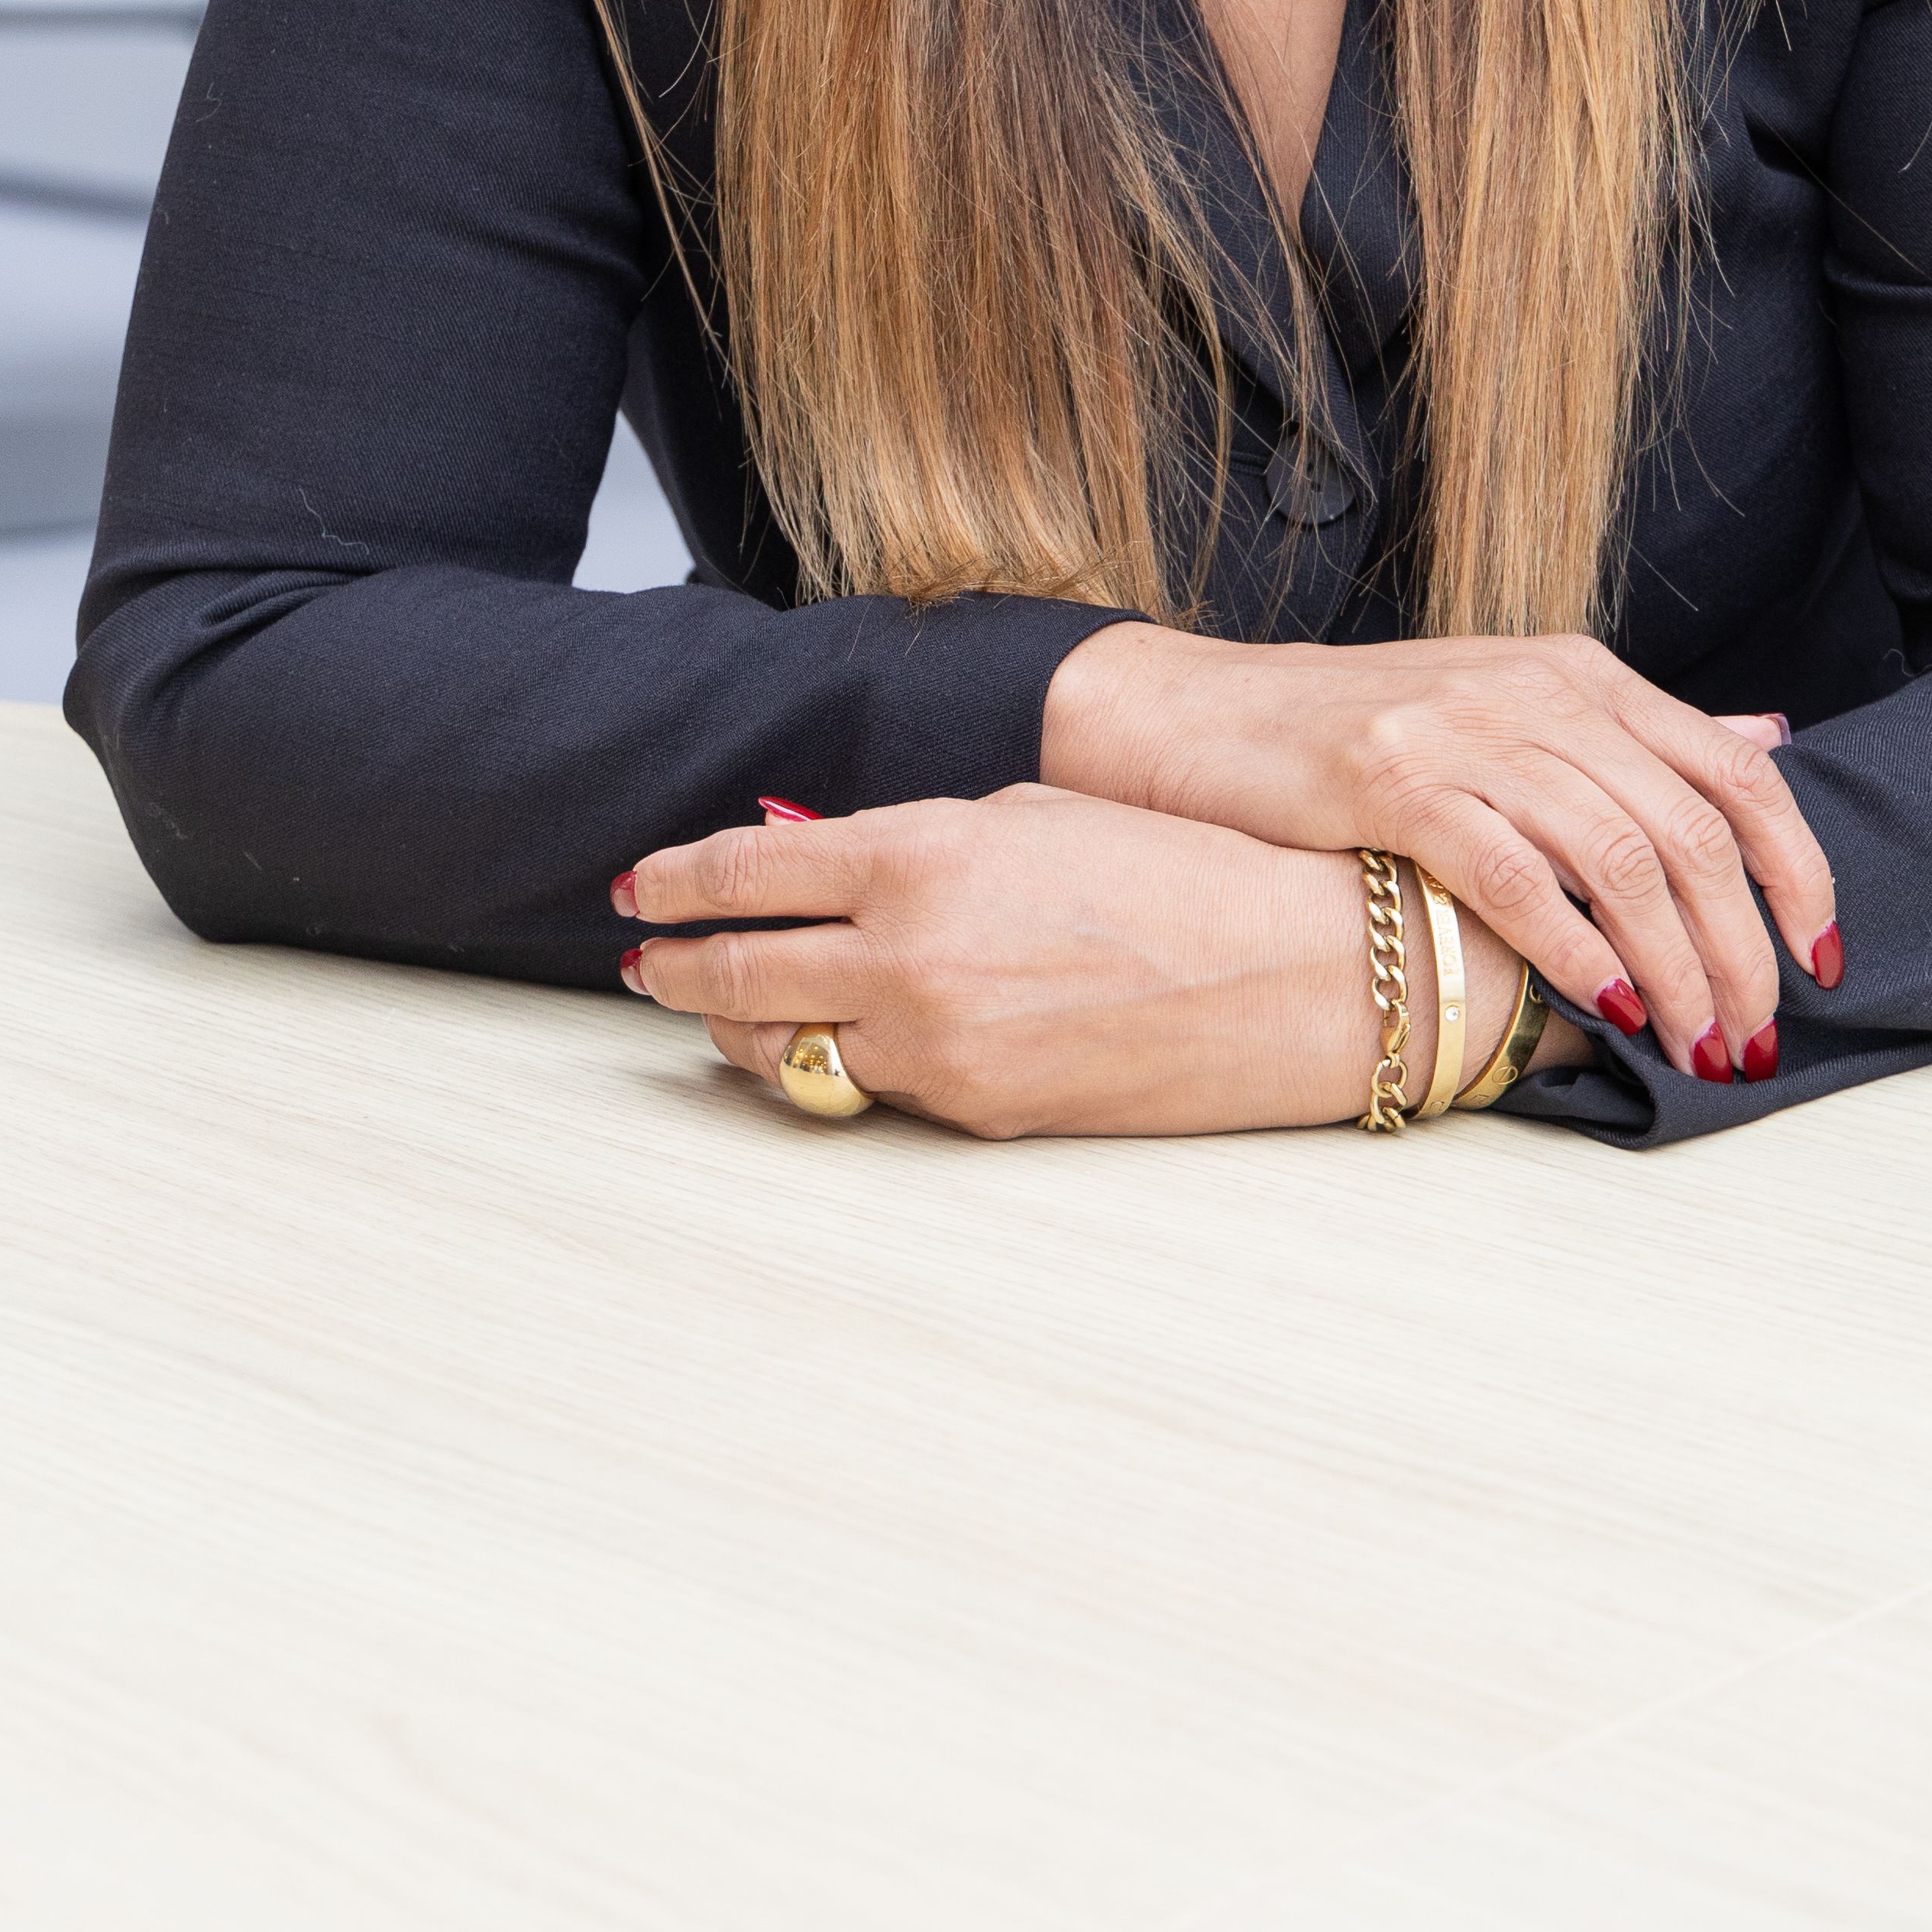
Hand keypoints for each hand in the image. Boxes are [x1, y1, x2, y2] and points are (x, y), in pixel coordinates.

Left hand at [614, 786, 1419, 1139]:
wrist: (1291, 976)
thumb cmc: (1175, 872)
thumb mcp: (1027, 818)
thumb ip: (911, 840)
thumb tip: (821, 857)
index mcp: (919, 856)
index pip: (744, 870)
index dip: (675, 879)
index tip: (640, 885)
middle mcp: (909, 957)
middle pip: (734, 974)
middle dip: (674, 967)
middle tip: (643, 958)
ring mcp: (936, 1049)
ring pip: (784, 1050)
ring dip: (733, 1030)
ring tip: (712, 1013)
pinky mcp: (972, 1113)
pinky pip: (867, 1089)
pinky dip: (829, 1063)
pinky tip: (822, 1044)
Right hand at [1040, 622, 1838, 1080]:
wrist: (1200, 717)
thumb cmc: (1363, 729)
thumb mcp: (1516, 701)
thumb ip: (1639, 732)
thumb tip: (1768, 738)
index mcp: (1582, 675)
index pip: (1736, 771)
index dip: (1797, 871)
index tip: (1820, 961)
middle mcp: (1540, 692)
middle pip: (1691, 829)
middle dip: (1742, 950)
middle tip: (1754, 1039)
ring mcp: (1468, 733)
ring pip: (1621, 860)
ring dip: (1675, 970)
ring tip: (1695, 1046)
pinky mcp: (1395, 780)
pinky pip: (1517, 874)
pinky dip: (1577, 949)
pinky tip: (1603, 1009)